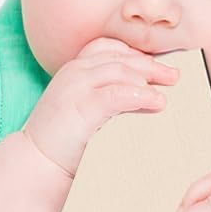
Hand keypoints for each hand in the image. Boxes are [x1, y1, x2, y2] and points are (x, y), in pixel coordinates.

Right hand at [22, 36, 179, 178]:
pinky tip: (157, 102)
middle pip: (120, 57)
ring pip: (121, 70)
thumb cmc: (61, 141)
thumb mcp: (82, 110)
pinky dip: (141, 96)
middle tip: (174, 75)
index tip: (154, 65)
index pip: (108, 49)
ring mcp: (76, 86)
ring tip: (169, 86)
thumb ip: (104, 97)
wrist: (36, 162)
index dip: (134, 54)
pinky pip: (118, 94)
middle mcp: (74, 72)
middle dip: (150, 65)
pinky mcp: (82, 105)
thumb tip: (140, 95)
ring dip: (149, 77)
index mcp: (73, 70)